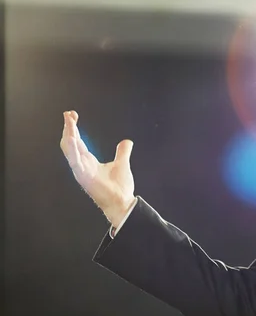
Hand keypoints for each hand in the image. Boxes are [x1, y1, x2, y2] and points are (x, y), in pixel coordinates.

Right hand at [60, 110, 135, 226]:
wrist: (122, 202)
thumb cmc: (119, 187)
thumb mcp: (121, 164)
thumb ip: (122, 152)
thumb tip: (127, 141)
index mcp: (88, 161)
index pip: (77, 142)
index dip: (74, 129)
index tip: (72, 115)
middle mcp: (82, 165)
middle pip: (71, 143)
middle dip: (69, 128)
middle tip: (68, 113)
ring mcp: (81, 171)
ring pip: (70, 150)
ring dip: (69, 135)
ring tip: (68, 122)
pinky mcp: (84, 177)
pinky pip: (75, 162)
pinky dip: (72, 150)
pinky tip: (71, 138)